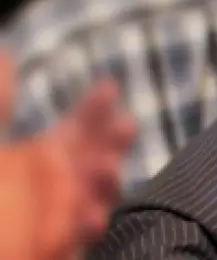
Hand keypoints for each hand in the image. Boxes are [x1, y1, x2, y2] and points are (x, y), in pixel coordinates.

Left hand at [0, 55, 134, 258]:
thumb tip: (6, 54)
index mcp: (37, 160)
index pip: (79, 129)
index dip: (95, 109)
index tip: (108, 87)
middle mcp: (53, 187)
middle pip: (97, 158)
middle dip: (114, 141)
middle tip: (126, 126)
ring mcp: (58, 220)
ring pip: (95, 198)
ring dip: (106, 182)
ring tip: (105, 168)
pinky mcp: (56, 249)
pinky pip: (77, 241)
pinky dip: (84, 226)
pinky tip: (85, 216)